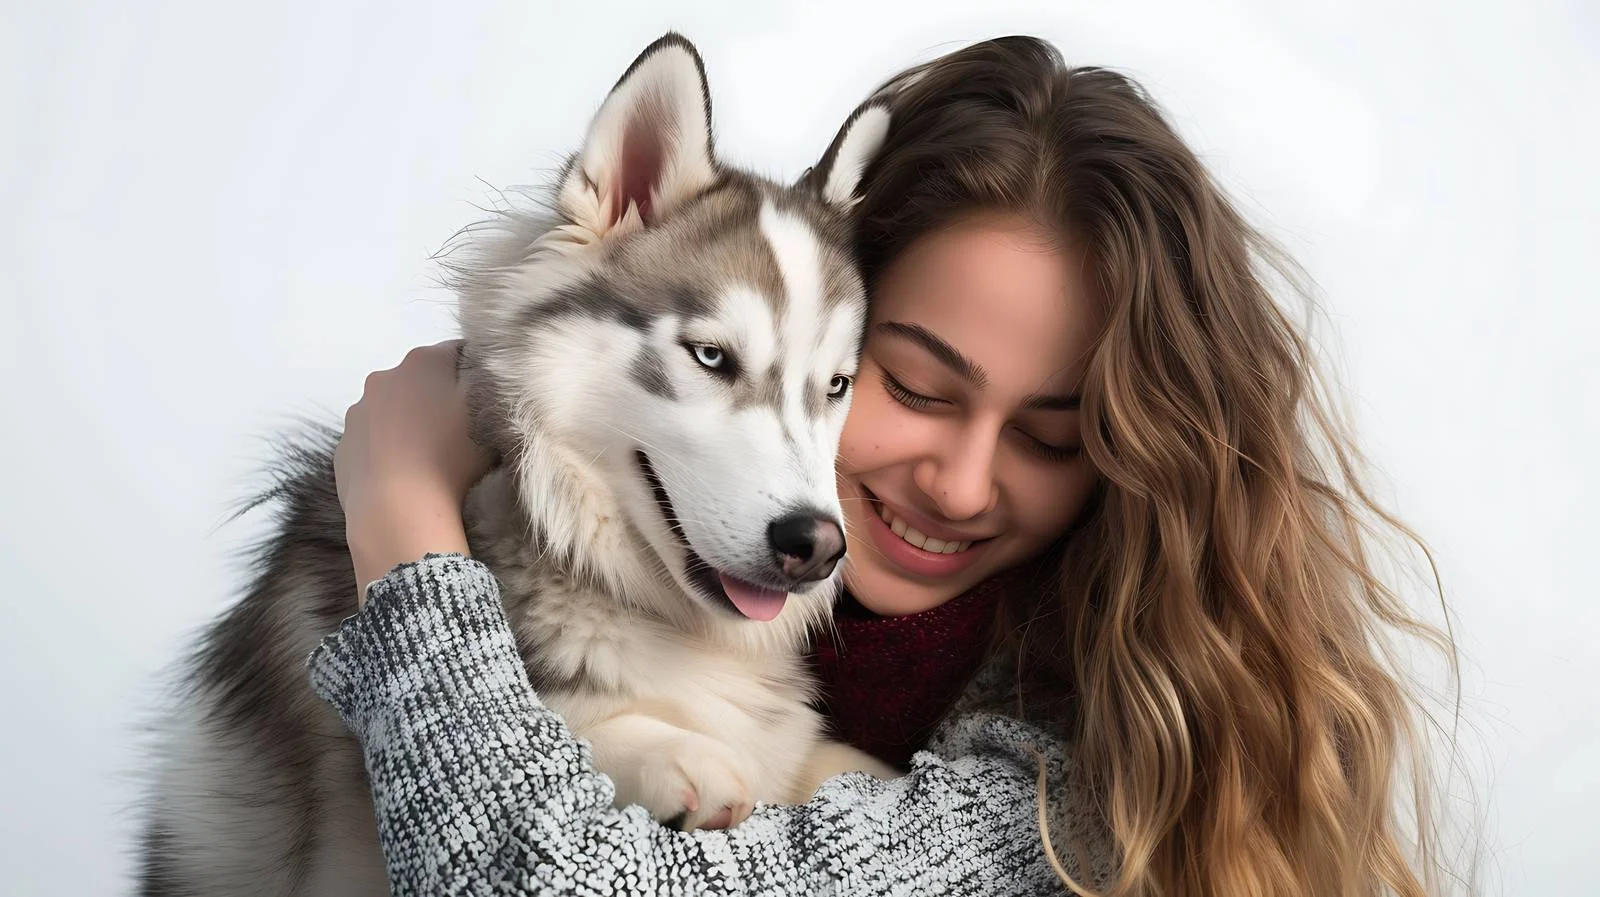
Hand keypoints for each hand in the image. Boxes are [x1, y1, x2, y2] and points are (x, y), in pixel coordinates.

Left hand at [335, 340, 495, 602]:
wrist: (398, 511)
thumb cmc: (452, 457)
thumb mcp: (489, 412)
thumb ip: (488, 380)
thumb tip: (481, 371)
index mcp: (423, 361)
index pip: (458, 351)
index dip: (475, 373)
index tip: (488, 399)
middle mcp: (384, 377)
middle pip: (421, 379)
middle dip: (439, 396)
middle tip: (461, 430)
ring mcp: (358, 412)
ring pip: (393, 409)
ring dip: (410, 422)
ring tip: (430, 457)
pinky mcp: (344, 446)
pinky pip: (373, 440)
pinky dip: (388, 449)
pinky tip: (405, 474)